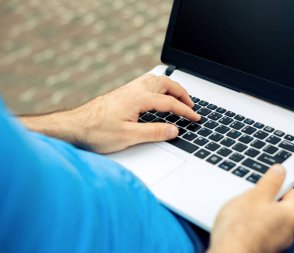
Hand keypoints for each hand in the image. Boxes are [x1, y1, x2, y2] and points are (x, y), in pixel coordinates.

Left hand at [21, 74, 199, 152]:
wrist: (74, 126)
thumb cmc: (96, 131)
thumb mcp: (128, 136)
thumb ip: (154, 132)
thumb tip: (174, 130)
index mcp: (139, 99)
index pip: (170, 103)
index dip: (185, 111)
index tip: (195, 118)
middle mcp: (134, 90)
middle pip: (166, 84)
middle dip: (182, 93)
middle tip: (191, 105)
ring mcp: (128, 89)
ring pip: (157, 81)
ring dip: (172, 87)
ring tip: (179, 98)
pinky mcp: (123, 93)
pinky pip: (148, 83)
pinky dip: (160, 87)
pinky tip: (158, 95)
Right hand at [208, 165, 293, 252]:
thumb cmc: (240, 228)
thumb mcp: (255, 195)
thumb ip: (270, 181)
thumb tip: (280, 170)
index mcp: (290, 215)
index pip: (292, 192)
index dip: (279, 183)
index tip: (267, 179)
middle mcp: (287, 231)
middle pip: (280, 206)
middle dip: (265, 199)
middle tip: (250, 196)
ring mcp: (276, 242)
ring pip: (269, 219)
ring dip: (258, 213)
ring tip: (241, 211)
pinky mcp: (264, 248)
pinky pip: (261, 231)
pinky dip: (253, 226)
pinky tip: (239, 225)